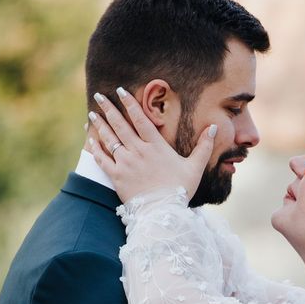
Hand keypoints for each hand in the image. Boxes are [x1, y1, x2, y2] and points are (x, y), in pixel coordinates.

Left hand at [87, 87, 217, 202]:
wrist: (163, 212)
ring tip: (92, 113)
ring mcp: (125, 163)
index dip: (130, 103)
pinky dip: (95, 147)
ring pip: (109, 139)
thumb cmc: (180, 189)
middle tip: (99, 96)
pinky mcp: (116, 176)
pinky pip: (101, 158)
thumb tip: (214, 127)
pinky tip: (90, 138)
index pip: (141, 119)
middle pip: (120, 125)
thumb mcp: (196, 166)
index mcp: (156, 146)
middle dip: (109, 108)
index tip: (120, 91)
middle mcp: (138, 151)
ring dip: (100, 124)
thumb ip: (204, 146)